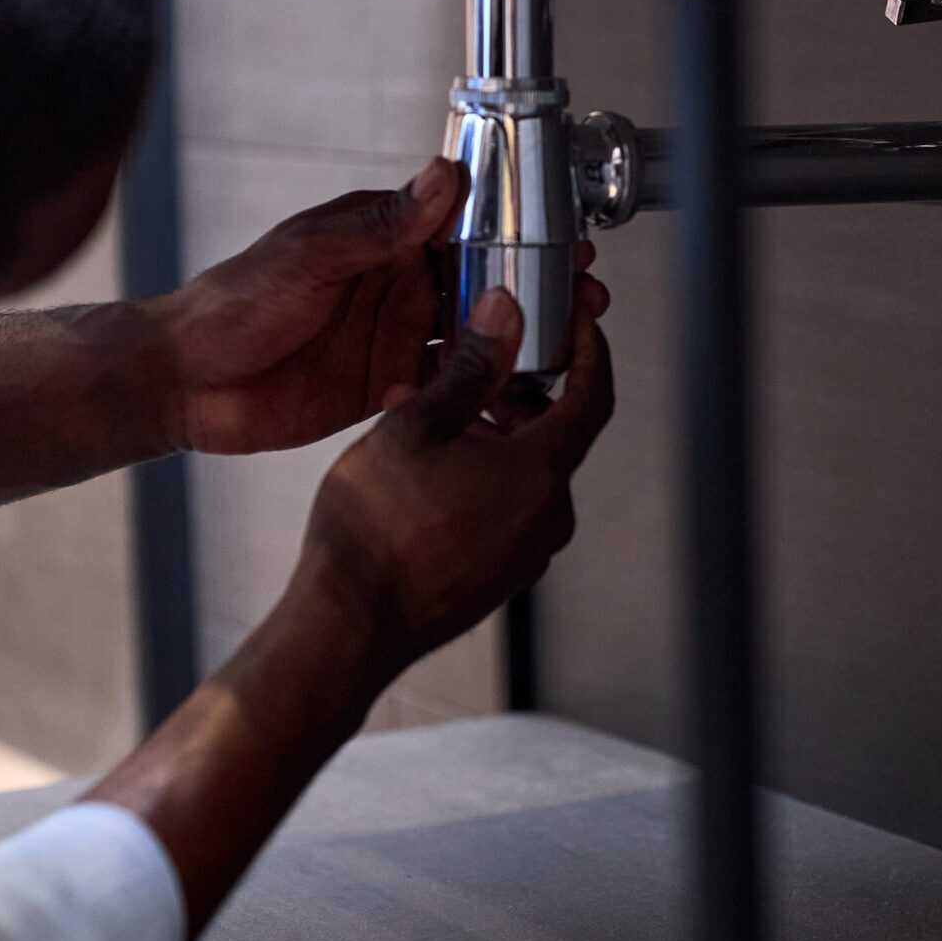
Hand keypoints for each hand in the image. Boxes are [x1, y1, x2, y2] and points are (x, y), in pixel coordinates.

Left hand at [161, 160, 608, 456]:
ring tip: (567, 344)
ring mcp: (392, 335)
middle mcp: (394, 284)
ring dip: (520, 336)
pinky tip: (515, 394)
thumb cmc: (234, 305)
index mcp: (380, 239)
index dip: (518, 229)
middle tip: (586, 295)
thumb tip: (445, 175)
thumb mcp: (312, 256)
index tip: (565, 234)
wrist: (186, 382)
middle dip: (536, 284)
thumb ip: (382, 226)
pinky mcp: (385, 386)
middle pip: (483, 279)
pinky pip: (447, 383)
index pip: (464, 224)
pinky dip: (481, 387)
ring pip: (475, 332)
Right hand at [302, 286, 614, 677]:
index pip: (594, 396)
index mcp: (541, 474)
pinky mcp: (500, 578)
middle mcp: (549, 518)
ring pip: (522, 474)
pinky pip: (504, 511)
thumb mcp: (418, 424)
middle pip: (553, 434)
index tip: (576, 323)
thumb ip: (471, 366)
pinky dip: (478, 477)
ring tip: (424, 414)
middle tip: (469, 366)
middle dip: (513, 392)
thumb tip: (505, 315)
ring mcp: (527, 554)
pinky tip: (423, 467)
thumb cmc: (376, 527)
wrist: (347, 625)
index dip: (589, 351)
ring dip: (486, 435)